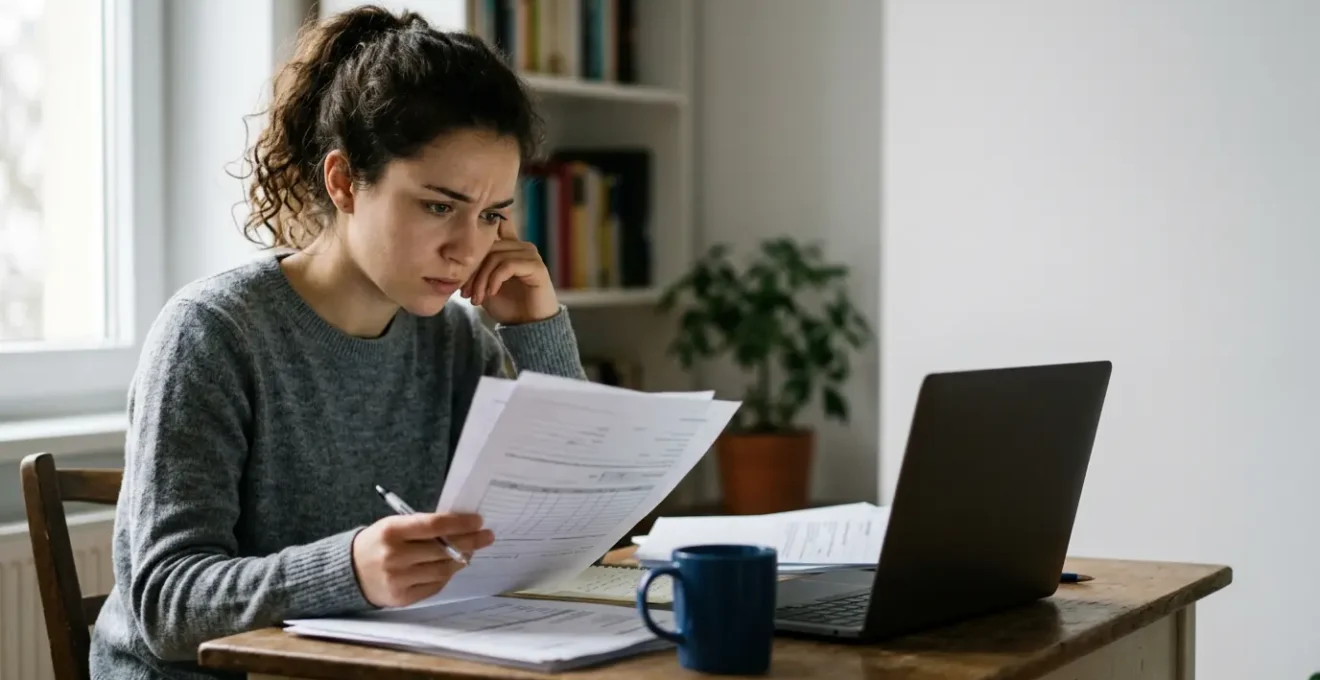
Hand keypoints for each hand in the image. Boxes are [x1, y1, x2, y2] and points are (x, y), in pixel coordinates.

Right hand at [350, 512, 493, 608]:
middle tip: (486, 536)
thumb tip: (460, 527)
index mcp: (391, 531)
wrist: (350, 572)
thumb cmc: (378, 543)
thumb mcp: (393, 526)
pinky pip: (435, 585)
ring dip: (461, 559)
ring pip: (442, 569)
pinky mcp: (403, 597)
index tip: (478, 520)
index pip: (434, 525)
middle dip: (470, 541)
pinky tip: (453, 565)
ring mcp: (399, 579)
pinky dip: (447, 574)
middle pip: (442, 549)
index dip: (460, 523)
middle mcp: (394, 556)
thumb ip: (422, 526)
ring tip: (471, 550)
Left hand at [460, 219, 558, 324]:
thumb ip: (475, 270)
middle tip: (466, 294)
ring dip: (482, 280)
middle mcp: (521, 246)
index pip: (496, 224)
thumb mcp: (484, 286)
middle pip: (488, 247)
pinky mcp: (536, 267)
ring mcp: (530, 254)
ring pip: (495, 257)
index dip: (481, 225)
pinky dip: (495, 280)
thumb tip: (452, 261)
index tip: (462, 242)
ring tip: (477, 298)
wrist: (528, 326)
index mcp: (510, 247)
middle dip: (473, 272)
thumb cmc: (507, 306)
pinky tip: (492, 293)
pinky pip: (508, 265)